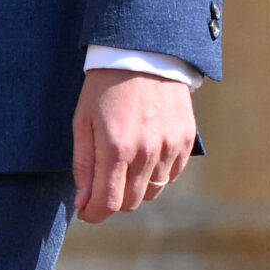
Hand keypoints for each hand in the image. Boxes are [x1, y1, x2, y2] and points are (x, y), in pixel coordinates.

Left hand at [71, 68, 195, 223]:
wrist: (142, 54)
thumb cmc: (104, 88)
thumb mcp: (83, 123)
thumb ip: (83, 166)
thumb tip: (83, 202)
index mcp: (116, 149)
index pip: (108, 203)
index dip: (94, 214)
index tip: (86, 212)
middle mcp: (147, 152)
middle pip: (131, 202)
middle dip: (112, 201)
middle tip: (101, 186)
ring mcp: (170, 147)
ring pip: (153, 192)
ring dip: (135, 187)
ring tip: (123, 164)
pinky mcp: (186, 140)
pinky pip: (171, 175)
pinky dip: (156, 175)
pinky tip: (144, 156)